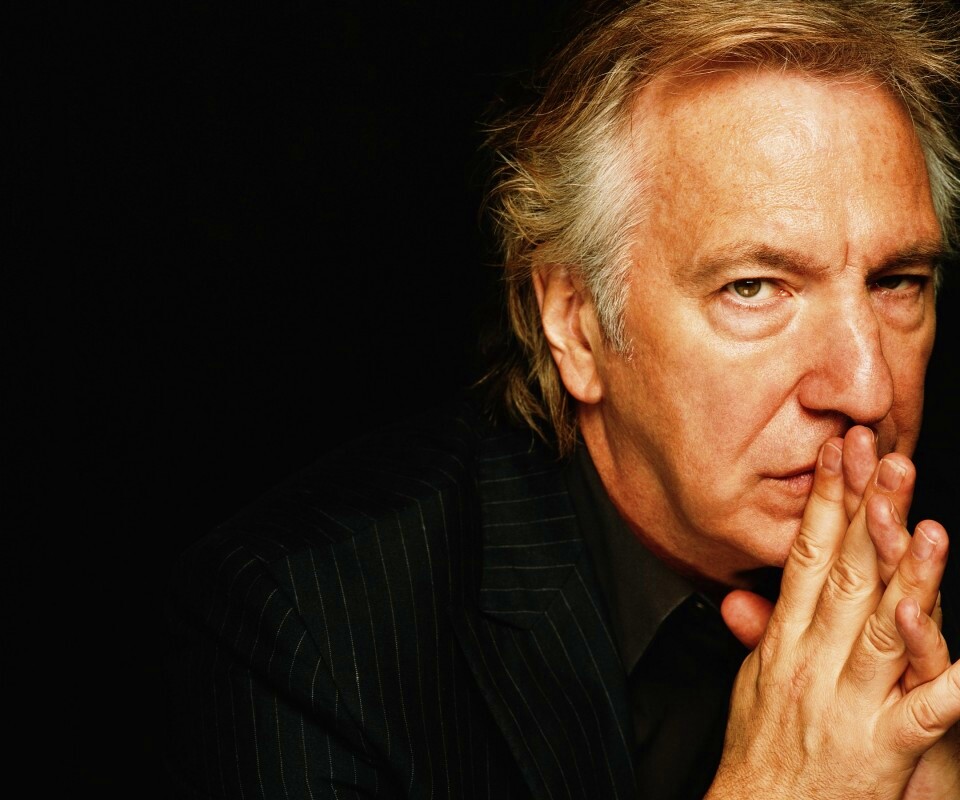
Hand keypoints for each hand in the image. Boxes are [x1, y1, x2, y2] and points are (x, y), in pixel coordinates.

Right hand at [708, 427, 959, 799]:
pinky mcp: (883, 748)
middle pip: (845, 576)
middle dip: (868, 513)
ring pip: (884, 630)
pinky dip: (953, 680)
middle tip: (887, 461)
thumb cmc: (759, 749)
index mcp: (784, 640)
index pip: (805, 556)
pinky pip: (927, 711)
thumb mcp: (752, 681)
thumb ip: (762, 632)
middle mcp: (814, 660)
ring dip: (909, 578)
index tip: (839, 456)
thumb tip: (745, 594)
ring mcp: (849, 702)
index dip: (825, 502)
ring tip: (929, 530)